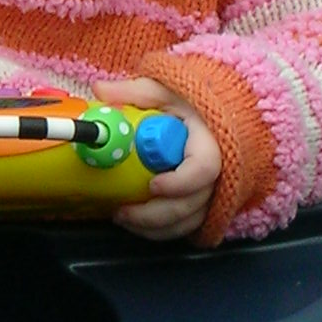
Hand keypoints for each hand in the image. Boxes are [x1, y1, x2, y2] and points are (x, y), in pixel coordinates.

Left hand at [95, 78, 221, 239]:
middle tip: (123, 212)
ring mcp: (216, 190)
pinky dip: (163, 231)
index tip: (153, 185)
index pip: (205, 167)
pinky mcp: (207, 204)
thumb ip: (135, 92)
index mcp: (212, 139)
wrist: (215, 114)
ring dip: (155, 227)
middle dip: (156, 214)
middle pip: (194, 203)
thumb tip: (100, 91)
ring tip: (124, 219)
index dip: (180, 182)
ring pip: (190, 221)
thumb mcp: (164, 89)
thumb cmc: (191, 102)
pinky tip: (139, 225)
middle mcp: (221, 169)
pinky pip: (188, 227)